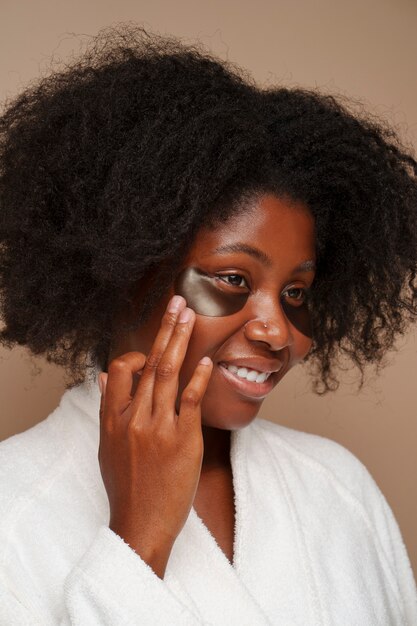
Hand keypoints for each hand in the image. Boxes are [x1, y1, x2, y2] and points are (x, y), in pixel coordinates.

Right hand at [98, 295, 212, 574]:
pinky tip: (208, 360)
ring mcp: (158, 427)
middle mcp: (133, 418)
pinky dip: (199, 378)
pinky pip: (191, 400)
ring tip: (190, 315)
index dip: (136, 355)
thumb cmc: (127, 487)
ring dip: (180, 340)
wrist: (140, 525)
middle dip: (165, 329)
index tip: (152, 351)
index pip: (118, 371)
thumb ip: (107, 409)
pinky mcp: (183, 440)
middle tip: (178, 302)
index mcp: (112, 420)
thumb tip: (103, 376)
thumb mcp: (108, 447)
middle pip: (149, 363)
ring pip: (168, 373)